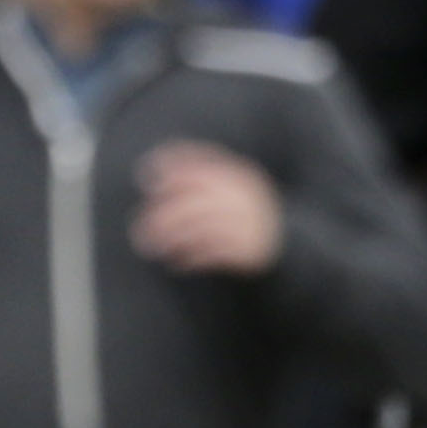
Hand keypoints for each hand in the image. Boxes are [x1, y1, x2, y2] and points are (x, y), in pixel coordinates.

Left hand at [131, 141, 282, 276]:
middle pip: (197, 200)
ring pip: (202, 228)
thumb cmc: (246, 212)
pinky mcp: (250, 251)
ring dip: (172, 238)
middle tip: (140, 229)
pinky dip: (191, 258)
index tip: (145, 176)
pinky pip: (214, 254)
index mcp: (240, 176)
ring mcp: (248, 224)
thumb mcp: (232, 185)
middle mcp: (245, 198)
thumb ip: (203, 173)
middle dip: (164, 213)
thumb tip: (154, 165)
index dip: (172, 168)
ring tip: (151, 247)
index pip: (203, 166)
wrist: (286, 243)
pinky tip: (176, 262)